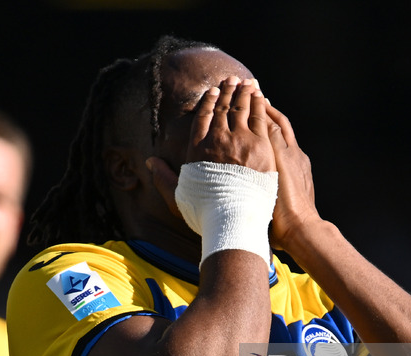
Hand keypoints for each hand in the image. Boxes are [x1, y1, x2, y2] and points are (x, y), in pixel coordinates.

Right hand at [147, 78, 274, 216]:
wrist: (232, 218)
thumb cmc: (205, 212)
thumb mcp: (177, 196)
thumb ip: (163, 177)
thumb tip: (150, 161)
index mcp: (198, 149)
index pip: (202, 117)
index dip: (208, 102)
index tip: (213, 90)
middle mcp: (217, 139)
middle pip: (223, 108)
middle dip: (228, 91)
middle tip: (232, 80)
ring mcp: (240, 140)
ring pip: (241, 108)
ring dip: (244, 93)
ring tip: (247, 83)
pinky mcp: (260, 145)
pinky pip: (259, 116)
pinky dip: (259, 103)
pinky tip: (260, 95)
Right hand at [265, 102, 320, 250]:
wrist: (298, 230)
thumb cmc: (287, 201)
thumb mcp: (279, 164)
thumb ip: (273, 140)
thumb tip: (267, 119)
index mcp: (292, 153)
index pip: (278, 123)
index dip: (266, 108)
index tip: (253, 95)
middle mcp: (295, 160)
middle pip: (280, 131)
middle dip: (268, 116)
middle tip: (254, 102)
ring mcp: (295, 174)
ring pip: (279, 147)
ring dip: (268, 134)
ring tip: (254, 123)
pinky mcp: (291, 188)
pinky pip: (278, 164)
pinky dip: (268, 154)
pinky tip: (257, 155)